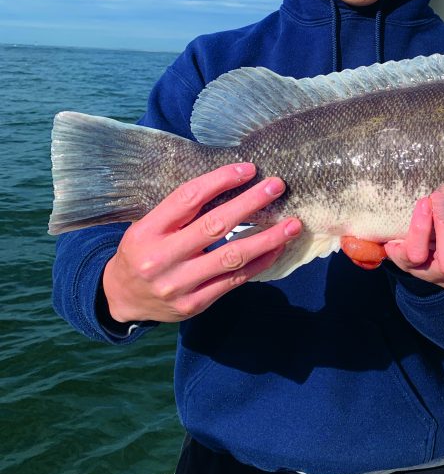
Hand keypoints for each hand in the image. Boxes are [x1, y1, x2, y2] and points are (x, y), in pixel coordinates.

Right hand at [102, 163, 300, 323]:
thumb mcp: (148, 225)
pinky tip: (277, 248)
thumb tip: (230, 182)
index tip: (248, 169)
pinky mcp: (195, 304)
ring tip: (292, 224)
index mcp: (147, 231)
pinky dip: (260, 262)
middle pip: (214, 225)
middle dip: (250, 203)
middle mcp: (161, 258)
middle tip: (277, 187)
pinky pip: (235, 280)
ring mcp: (179, 284)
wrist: (120, 298)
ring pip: (232, 257)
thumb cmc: (142, 251)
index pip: (188, 198)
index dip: (220, 180)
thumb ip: (180, 211)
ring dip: (267, 238)